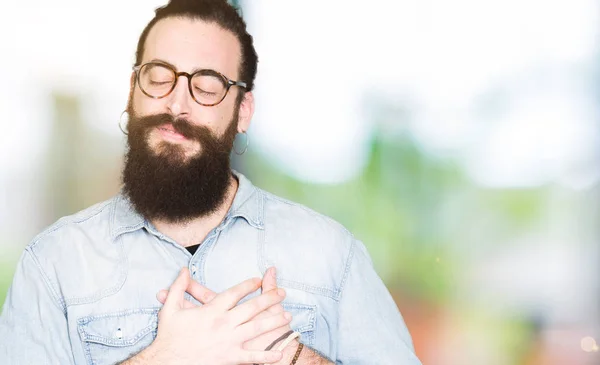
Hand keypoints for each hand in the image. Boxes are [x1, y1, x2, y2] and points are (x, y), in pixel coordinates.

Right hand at [148, 268, 290, 364]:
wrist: (166, 363)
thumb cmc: (169, 337)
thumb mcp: (171, 308)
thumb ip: (179, 287)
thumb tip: (184, 270)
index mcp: (211, 310)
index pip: (235, 293)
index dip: (249, 285)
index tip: (259, 280)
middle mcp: (223, 324)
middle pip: (252, 308)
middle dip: (269, 299)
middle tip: (283, 293)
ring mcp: (228, 342)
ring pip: (257, 329)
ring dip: (274, 321)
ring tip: (287, 316)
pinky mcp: (229, 358)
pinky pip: (252, 357)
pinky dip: (266, 356)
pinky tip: (279, 353)